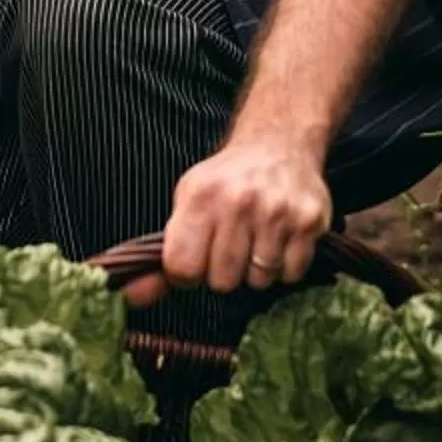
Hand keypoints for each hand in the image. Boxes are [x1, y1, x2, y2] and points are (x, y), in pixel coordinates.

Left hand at [157, 136, 332, 296]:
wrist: (280, 144)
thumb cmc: (227, 180)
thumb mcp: (187, 203)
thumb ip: (162, 254)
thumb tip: (131, 297)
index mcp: (201, 196)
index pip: (182, 268)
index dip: (187, 273)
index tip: (196, 258)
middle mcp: (239, 202)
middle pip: (222, 282)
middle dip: (224, 272)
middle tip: (231, 244)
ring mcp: (278, 212)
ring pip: (258, 281)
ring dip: (256, 269)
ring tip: (257, 238)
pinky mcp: (310, 221)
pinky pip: (290, 275)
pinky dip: (285, 266)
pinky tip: (280, 239)